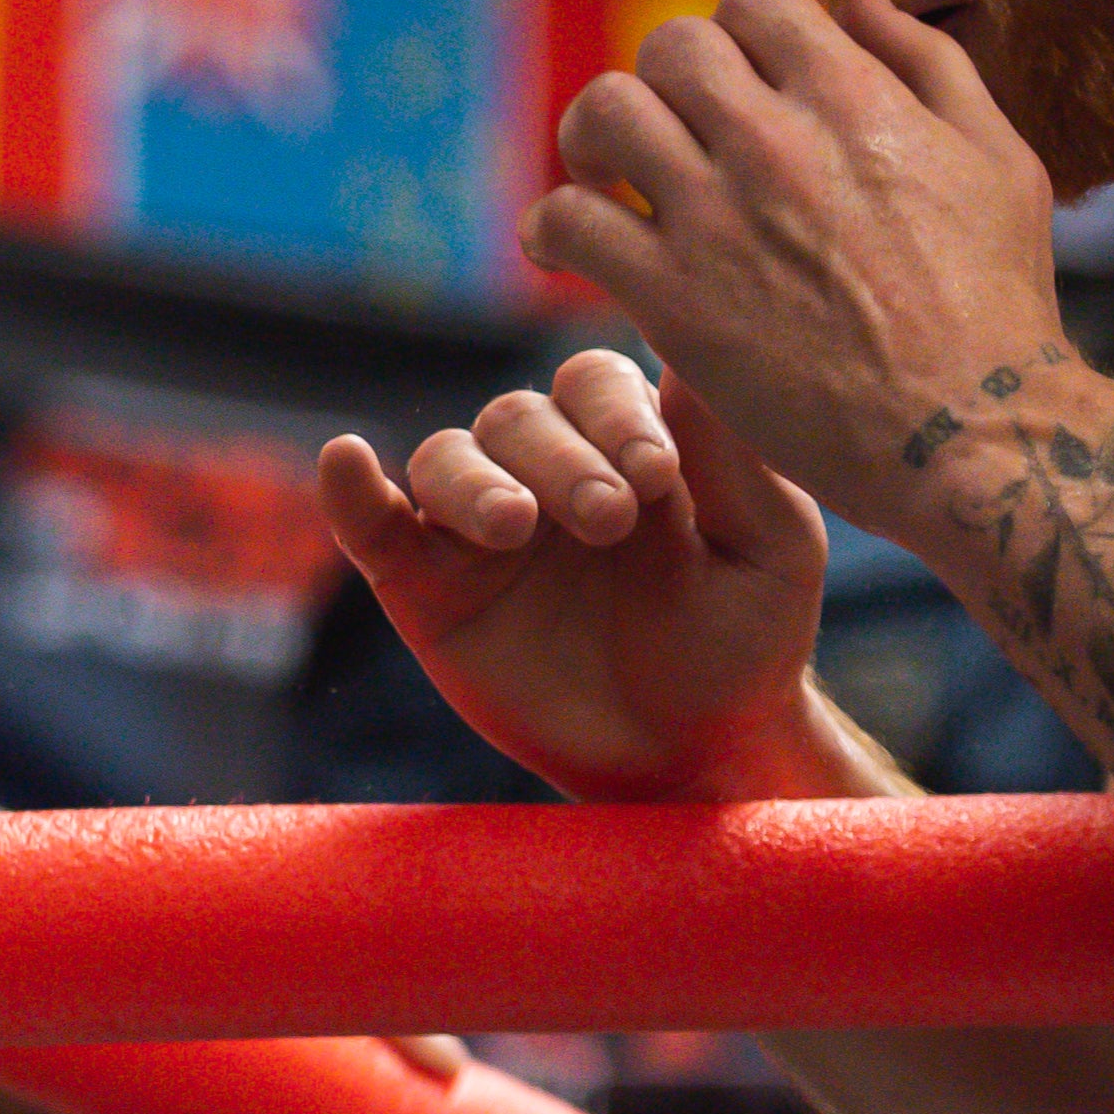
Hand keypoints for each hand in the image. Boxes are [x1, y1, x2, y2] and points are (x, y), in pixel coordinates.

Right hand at [320, 348, 836, 801]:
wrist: (695, 758)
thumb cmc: (745, 642)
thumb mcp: (768, 549)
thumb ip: (731, 456)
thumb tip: (685, 355)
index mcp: (625, 441)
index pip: (595, 384)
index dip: (613, 413)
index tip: (656, 474)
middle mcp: (545, 468)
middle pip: (519, 418)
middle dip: (560, 460)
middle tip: (609, 519)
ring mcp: (479, 528)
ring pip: (447, 459)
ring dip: (474, 481)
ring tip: (514, 526)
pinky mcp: (426, 590)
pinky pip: (374, 528)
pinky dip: (351, 494)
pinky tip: (346, 464)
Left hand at [518, 0, 1068, 530]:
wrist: (974, 435)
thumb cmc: (1001, 306)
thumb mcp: (1001, 161)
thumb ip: (929, 65)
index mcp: (854, 98)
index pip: (751, 1)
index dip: (741, 35)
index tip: (745, 84)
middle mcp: (776, 143)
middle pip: (670, 47)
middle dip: (668, 82)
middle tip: (675, 131)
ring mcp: (717, 219)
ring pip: (605, 112)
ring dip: (595, 137)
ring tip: (609, 175)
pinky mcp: (673, 300)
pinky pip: (569, 222)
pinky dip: (552, 226)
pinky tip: (568, 246)